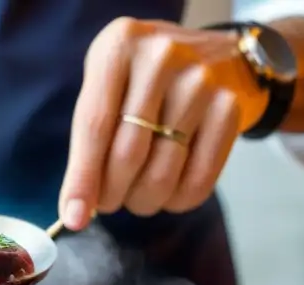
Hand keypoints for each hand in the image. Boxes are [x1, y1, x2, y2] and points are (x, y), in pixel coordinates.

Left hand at [58, 18, 267, 228]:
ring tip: (139, 194)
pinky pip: (198, 180)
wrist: (215, 56)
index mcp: (119, 47)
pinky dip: (177, 201)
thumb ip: (90, 140)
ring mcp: (200, 82)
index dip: (83, 178)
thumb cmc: (144, 81)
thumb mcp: (108, 86)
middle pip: (128, 154)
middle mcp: (161, 57)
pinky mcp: (229, 108)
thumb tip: (76, 210)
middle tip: (110, 200)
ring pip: (162, 174)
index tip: (74, 218)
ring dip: (144, 201)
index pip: (94, 125)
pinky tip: (170, 193)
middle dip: (113, 194)